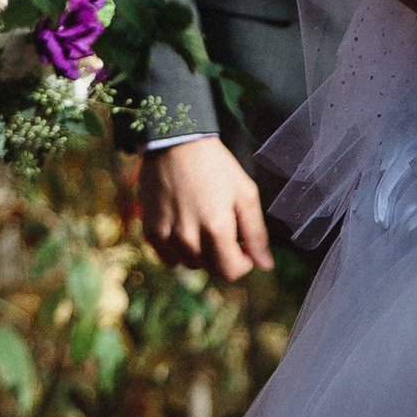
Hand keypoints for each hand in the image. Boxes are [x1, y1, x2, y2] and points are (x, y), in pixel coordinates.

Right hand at [138, 137, 273, 279]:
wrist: (176, 144)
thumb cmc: (216, 167)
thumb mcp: (245, 194)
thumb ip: (256, 233)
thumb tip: (266, 265)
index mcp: (216, 229)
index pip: (231, 272)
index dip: (243, 262)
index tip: (243, 245)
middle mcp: (188, 238)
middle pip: (211, 270)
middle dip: (223, 256)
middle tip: (224, 230)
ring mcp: (166, 236)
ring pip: (190, 264)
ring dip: (201, 253)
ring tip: (203, 223)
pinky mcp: (150, 232)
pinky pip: (169, 258)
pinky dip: (179, 250)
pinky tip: (184, 227)